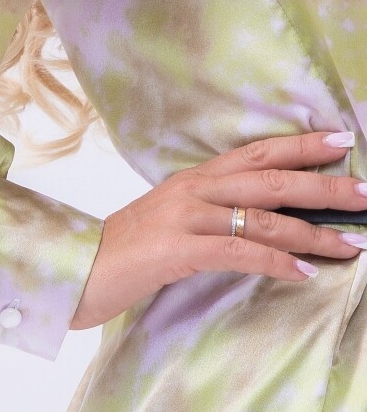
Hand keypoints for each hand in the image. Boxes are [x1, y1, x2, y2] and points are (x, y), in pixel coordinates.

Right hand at [69, 130, 365, 331]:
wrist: (74, 269)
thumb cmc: (123, 251)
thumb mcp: (169, 222)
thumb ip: (208, 214)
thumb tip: (256, 220)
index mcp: (192, 178)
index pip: (255, 152)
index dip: (301, 144)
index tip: (342, 139)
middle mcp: (192, 189)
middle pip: (269, 179)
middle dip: (323, 185)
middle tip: (366, 191)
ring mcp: (184, 216)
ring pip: (262, 215)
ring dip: (314, 231)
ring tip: (353, 243)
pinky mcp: (178, 249)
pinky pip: (240, 250)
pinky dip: (279, 261)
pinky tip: (307, 273)